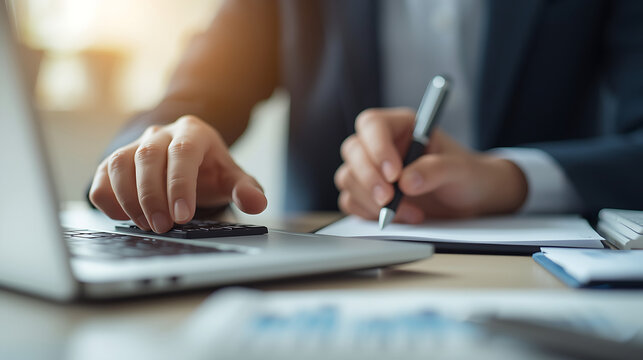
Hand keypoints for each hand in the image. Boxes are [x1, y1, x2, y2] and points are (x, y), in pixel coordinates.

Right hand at [89, 115, 266, 232]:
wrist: (188, 163)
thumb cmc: (210, 172)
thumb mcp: (232, 179)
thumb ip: (246, 189)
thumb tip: (257, 203)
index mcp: (193, 132)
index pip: (183, 152)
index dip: (180, 184)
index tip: (183, 216)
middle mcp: (161, 134)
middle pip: (148, 157)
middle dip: (153, 196)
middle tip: (163, 227)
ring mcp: (134, 145)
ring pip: (120, 164)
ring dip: (129, 199)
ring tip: (147, 226)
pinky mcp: (114, 162)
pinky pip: (102, 176)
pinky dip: (108, 199)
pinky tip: (126, 218)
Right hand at [334, 108, 527, 222]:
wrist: (473, 200)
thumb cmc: (469, 175)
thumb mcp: (461, 170)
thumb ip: (436, 170)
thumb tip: (407, 181)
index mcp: (403, 126)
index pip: (373, 124)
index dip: (377, 147)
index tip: (394, 173)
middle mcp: (382, 145)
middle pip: (353, 151)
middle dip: (368, 177)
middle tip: (389, 199)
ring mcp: (373, 170)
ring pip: (348, 177)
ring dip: (370, 198)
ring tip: (407, 211)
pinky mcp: (369, 194)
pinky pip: (351, 201)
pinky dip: (369, 213)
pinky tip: (400, 217)